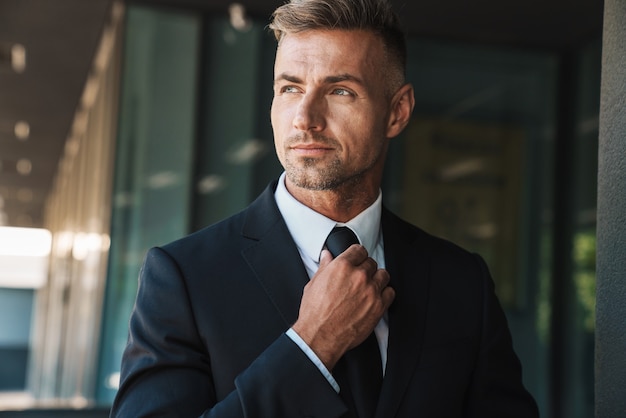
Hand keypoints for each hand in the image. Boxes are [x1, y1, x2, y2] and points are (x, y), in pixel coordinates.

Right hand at [292, 245, 394, 369]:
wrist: (320, 336)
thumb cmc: (315, 313)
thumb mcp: (314, 284)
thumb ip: (324, 267)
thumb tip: (327, 256)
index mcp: (342, 266)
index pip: (359, 250)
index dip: (357, 255)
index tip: (356, 260)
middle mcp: (359, 276)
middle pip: (371, 263)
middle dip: (365, 269)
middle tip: (359, 278)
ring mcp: (371, 291)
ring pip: (383, 275)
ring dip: (377, 279)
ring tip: (369, 287)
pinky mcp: (379, 306)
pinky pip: (390, 292)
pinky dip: (385, 294)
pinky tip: (376, 298)